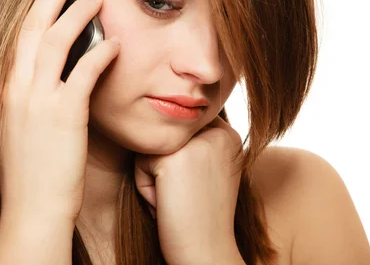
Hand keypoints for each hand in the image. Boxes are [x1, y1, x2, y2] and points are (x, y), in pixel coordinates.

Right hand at [0, 0, 119, 220]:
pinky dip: (101, 53)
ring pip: (55, 41)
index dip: (38, 3)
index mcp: (10, 88)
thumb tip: (60, 74)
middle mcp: (19, 88)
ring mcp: (38, 101)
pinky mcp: (62, 116)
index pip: (22, 34)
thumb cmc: (36, 169)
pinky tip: (118, 43)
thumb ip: (39, 95)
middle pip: (33, 25)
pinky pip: (83, 73)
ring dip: (78, 13)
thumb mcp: (27, 125)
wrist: (33, 209)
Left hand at [134, 115, 245, 264]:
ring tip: (178, 199)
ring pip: (152, 146)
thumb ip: (197, 142)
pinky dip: (146, 188)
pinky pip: (140, 162)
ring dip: (155, 176)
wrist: (205, 251)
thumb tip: (163, 117)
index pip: (183, 129)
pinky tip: (168, 205)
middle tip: (186, 195)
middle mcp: (218, 131)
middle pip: (166, 135)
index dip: (179, 160)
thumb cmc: (201, 216)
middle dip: (167, 166)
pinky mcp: (173, 157)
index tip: (196, 187)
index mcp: (229, 133)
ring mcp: (197, 142)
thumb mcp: (210, 169)